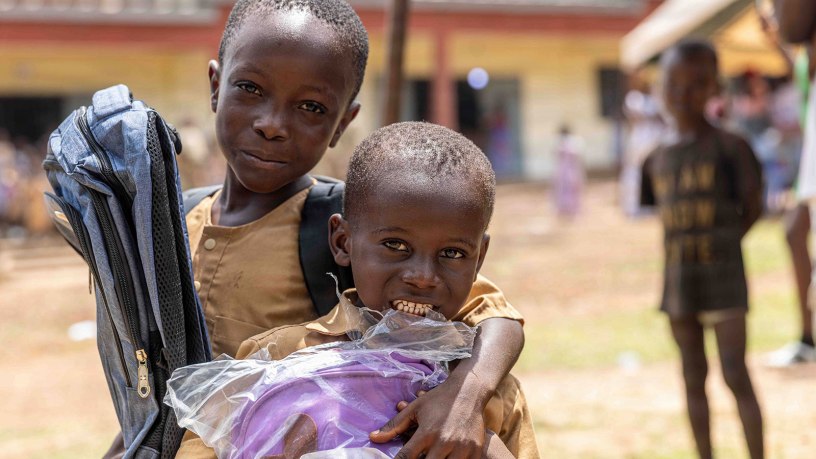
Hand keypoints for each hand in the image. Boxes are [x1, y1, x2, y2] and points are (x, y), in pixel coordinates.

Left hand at [370, 380, 486, 457]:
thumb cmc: (439, 399)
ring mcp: (462, 448)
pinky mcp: (476, 451)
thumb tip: (373, 438)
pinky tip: (447, 458)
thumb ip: (394, 425)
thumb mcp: (415, 408)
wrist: (469, 392)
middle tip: (416, 458)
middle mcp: (445, 442)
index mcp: (427, 432)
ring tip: (431, 457)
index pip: (406, 457)